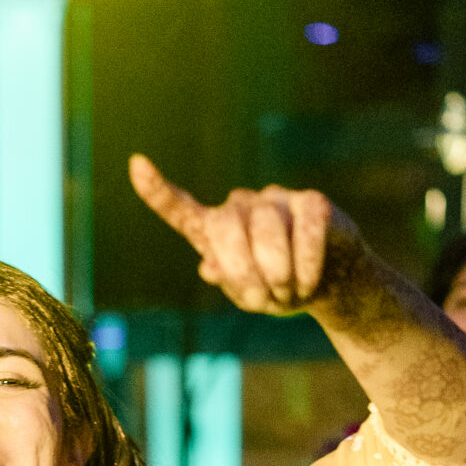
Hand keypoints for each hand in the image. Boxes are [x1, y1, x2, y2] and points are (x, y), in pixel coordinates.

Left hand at [130, 153, 358, 314]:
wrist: (329, 286)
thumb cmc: (278, 289)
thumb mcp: (248, 294)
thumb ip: (228, 280)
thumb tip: (211, 267)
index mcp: (216, 232)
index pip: (181, 211)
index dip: (158, 192)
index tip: (136, 164)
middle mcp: (241, 208)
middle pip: (227, 227)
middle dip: (243, 271)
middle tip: (263, 302)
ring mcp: (275, 200)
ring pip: (267, 228)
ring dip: (278, 274)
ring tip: (288, 294)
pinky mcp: (312, 202)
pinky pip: (305, 228)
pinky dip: (306, 263)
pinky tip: (308, 283)